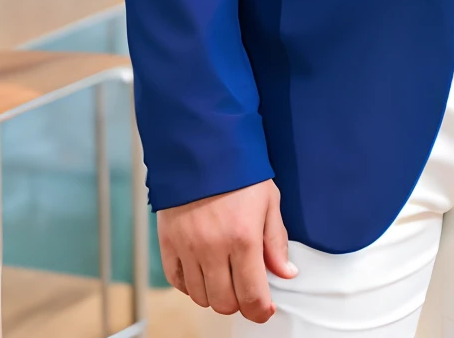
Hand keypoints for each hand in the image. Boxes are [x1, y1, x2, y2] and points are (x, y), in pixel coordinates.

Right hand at [157, 179, 296, 322]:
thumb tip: (285, 272)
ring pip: (200, 296)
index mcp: (243, 238)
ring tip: (223, 274)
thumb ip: (275, 240)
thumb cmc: (238, 168)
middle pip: (224, 302)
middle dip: (238, 301)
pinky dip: (189, 283)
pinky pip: (176, 281)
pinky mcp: (168, 241)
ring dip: (214, 293)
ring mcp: (187, 246)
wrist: (201, 143)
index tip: (264, 309)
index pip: (251, 296)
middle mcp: (213, 247)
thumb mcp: (268, 200)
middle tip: (244, 286)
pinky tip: (201, 269)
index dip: (260, 310)